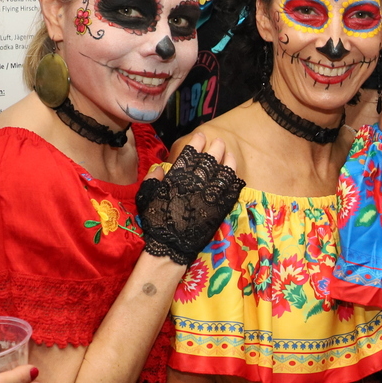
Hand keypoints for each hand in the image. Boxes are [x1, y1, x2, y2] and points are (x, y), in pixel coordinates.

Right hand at [138, 132, 243, 263]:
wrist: (170, 246)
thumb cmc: (157, 221)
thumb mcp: (146, 197)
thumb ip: (152, 180)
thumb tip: (160, 169)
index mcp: (177, 180)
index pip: (189, 156)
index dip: (196, 144)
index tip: (201, 136)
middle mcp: (195, 184)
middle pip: (208, 161)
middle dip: (214, 149)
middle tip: (219, 141)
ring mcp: (209, 196)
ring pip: (222, 174)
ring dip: (227, 161)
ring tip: (230, 153)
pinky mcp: (219, 209)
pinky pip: (229, 191)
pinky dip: (233, 181)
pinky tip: (235, 174)